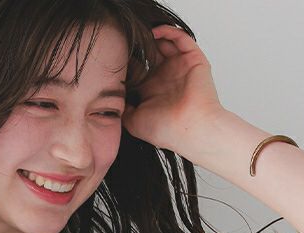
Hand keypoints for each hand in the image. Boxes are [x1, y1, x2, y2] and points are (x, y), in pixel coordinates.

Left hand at [122, 24, 225, 158]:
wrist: (189, 129)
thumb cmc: (166, 130)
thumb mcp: (133, 122)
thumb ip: (122, 109)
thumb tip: (111, 101)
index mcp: (152, 90)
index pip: (138, 68)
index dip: (127, 61)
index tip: (116, 56)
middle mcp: (166, 77)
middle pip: (151, 53)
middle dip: (139, 45)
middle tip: (126, 40)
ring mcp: (180, 68)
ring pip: (165, 42)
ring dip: (152, 36)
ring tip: (139, 33)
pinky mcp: (193, 60)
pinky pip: (181, 38)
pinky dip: (168, 31)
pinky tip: (154, 32)